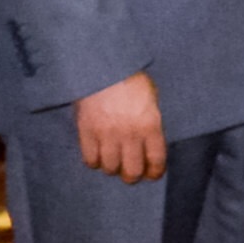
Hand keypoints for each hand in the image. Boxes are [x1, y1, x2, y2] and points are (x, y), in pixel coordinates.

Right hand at [67, 66, 167, 180]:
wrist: (103, 66)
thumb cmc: (131, 80)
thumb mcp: (151, 98)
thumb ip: (151, 121)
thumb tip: (150, 143)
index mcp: (150, 124)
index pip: (156, 160)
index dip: (154, 172)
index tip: (152, 174)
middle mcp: (130, 134)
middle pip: (132, 171)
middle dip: (132, 175)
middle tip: (131, 172)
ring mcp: (107, 134)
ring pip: (110, 168)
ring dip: (112, 168)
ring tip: (113, 162)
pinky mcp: (87, 132)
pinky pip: (90, 159)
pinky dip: (94, 162)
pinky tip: (98, 156)